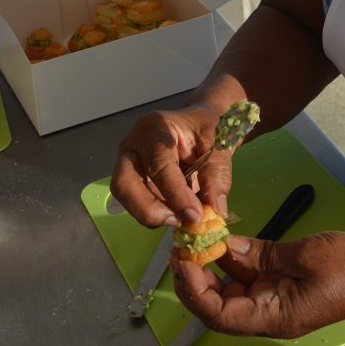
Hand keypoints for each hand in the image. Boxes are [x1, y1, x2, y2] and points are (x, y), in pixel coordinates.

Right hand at [110, 102, 231, 227]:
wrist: (202, 124)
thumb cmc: (209, 127)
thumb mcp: (220, 144)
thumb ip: (218, 174)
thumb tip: (215, 210)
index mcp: (155, 127)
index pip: (158, 164)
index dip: (175, 192)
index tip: (195, 214)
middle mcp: (134, 145)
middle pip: (124, 183)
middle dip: (148, 209)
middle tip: (178, 221)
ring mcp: (129, 164)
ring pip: (127, 198)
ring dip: (154, 215)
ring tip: (183, 219)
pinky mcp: (133, 181)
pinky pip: (137, 204)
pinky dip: (158, 214)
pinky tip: (178, 214)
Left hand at [170, 231, 344, 337]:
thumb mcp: (305, 255)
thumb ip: (264, 253)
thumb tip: (227, 247)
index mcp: (273, 317)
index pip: (219, 315)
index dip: (196, 291)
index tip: (185, 260)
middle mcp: (269, 314)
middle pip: (220, 306)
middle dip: (197, 280)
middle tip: (183, 249)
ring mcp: (276, 299)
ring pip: (233, 290)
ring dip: (214, 268)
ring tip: (196, 240)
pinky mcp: (284, 285)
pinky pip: (252, 277)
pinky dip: (235, 261)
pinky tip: (224, 239)